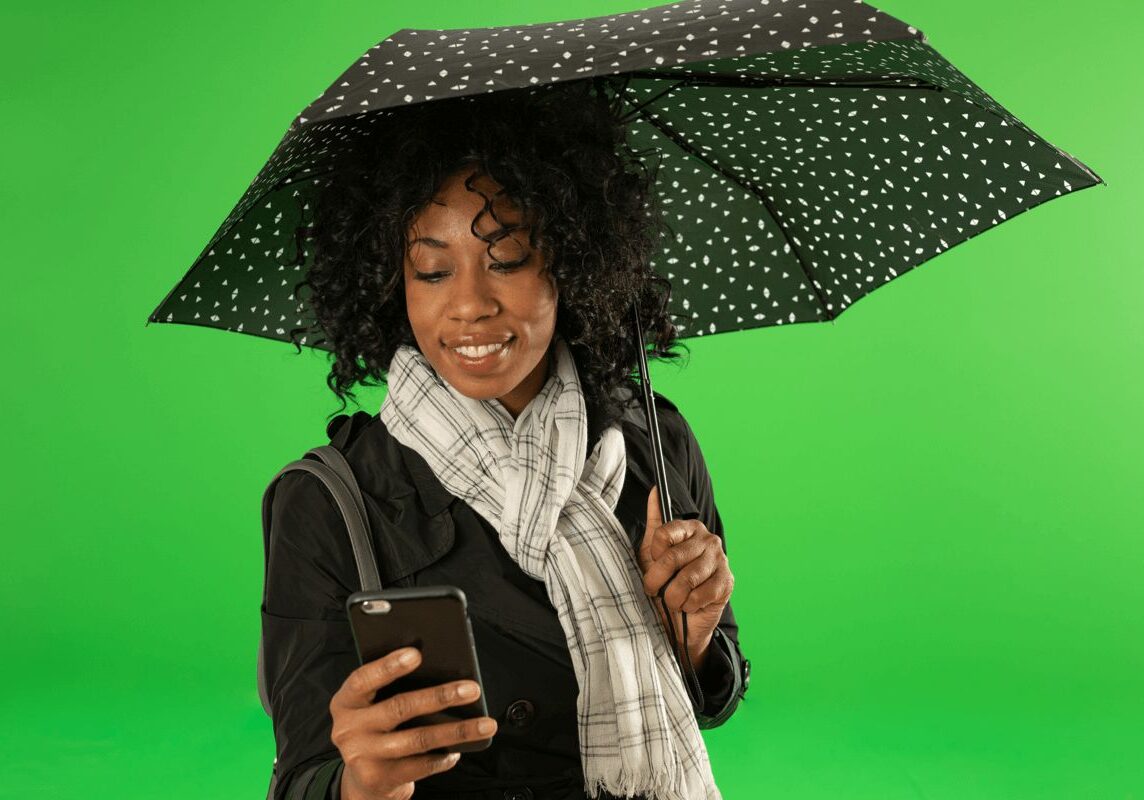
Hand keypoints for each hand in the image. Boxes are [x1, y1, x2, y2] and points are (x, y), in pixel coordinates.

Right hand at [329, 647, 497, 799]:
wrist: (365, 780)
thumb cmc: (378, 728)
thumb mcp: (374, 705)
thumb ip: (393, 688)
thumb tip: (441, 669)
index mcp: (345, 702)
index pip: (362, 679)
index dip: (388, 666)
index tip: (417, 654)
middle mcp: (348, 729)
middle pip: (399, 708)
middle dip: (440, 696)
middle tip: (472, 689)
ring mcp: (362, 756)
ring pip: (417, 739)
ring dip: (456, 731)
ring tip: (485, 724)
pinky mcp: (379, 779)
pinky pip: (420, 766)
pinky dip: (443, 757)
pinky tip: (459, 750)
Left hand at [637, 485, 733, 666]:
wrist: (680, 622)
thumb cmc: (665, 584)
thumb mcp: (651, 554)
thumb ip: (654, 524)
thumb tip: (654, 491)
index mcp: (690, 528)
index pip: (664, 533)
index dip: (654, 554)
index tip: (654, 563)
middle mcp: (708, 540)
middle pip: (673, 558)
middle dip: (657, 580)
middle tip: (654, 589)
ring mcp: (721, 561)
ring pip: (687, 578)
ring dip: (673, 596)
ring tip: (673, 600)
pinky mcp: (727, 583)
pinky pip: (700, 594)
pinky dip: (689, 604)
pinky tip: (690, 604)